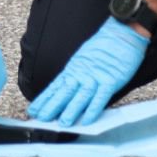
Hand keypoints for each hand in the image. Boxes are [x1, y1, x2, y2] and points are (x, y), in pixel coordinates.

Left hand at [27, 17, 148, 126]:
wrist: (122, 32)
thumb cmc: (104, 45)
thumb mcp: (83, 58)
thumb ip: (74, 73)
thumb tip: (63, 87)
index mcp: (73, 68)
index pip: (55, 86)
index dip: (44, 99)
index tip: (33, 110)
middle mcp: (82, 73)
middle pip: (64, 92)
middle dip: (52, 107)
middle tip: (41, 119)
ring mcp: (96, 77)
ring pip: (81, 96)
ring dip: (71, 110)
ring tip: (62, 123)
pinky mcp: (111, 80)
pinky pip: (101, 97)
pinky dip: (94, 109)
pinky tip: (88, 119)